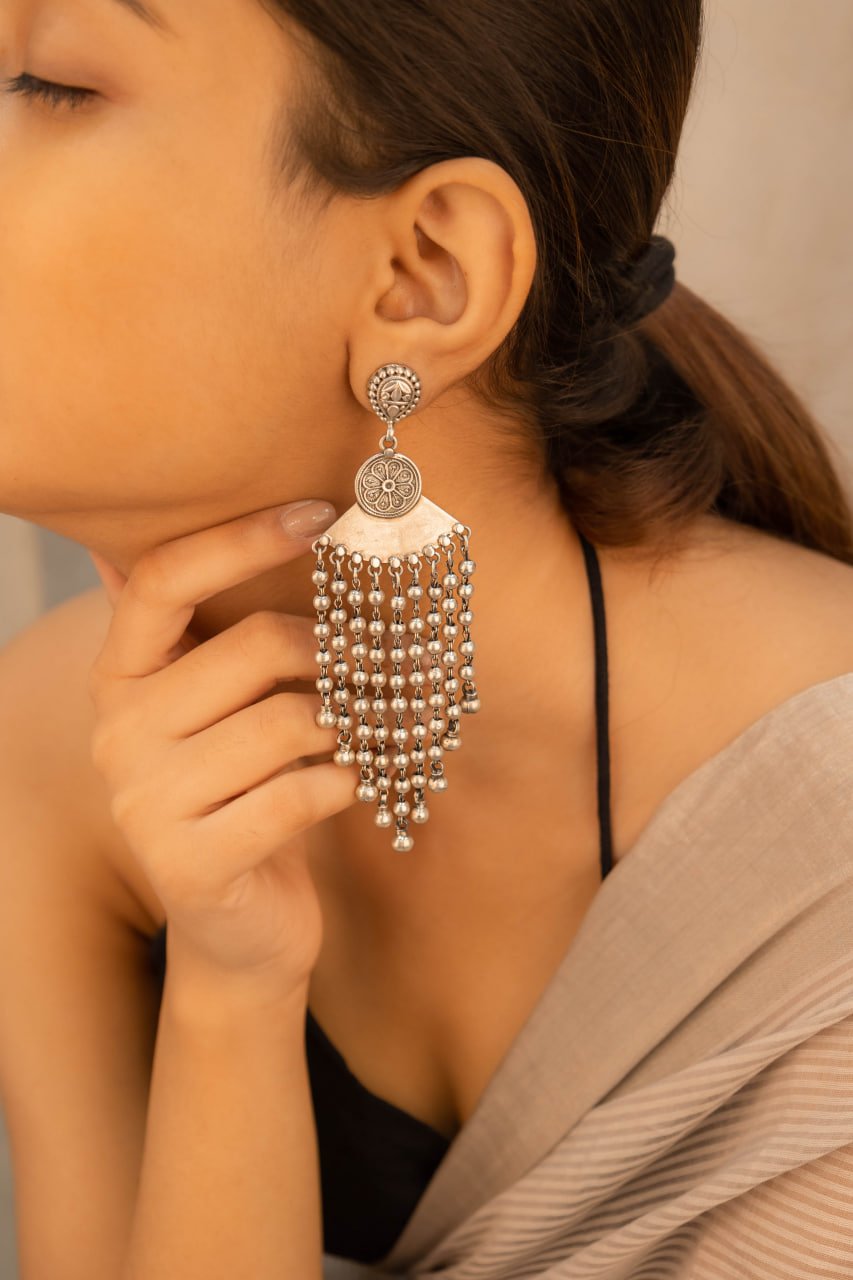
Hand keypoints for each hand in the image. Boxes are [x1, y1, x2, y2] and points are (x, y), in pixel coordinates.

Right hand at [86, 502, 355, 1000]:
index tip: (321, 515)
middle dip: (335, 650)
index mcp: (120, 678)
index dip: (243, 538)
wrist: (240, 930)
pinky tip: (359, 781)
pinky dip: (348, 783)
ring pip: (287, 722)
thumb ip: (221, 630)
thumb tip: (262, 518)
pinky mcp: (190, 863)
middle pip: (252, 647)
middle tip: (384, 660)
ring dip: (352, 722)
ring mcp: (144, 802)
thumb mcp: (228, 711)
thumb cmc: (248, 795)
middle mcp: (116, 733)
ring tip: (377, 727)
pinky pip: (299, 795)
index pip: (164, 580)